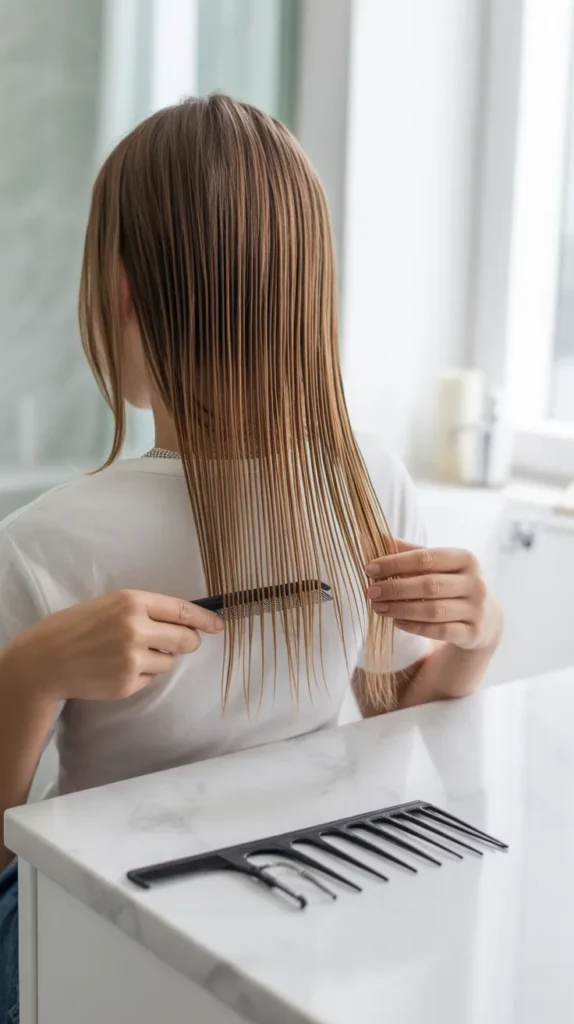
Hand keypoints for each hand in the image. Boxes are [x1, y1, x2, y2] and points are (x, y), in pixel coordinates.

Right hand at [4, 590, 223, 702]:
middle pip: (185, 639)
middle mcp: (135, 628)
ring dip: (159, 659)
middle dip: (189, 642)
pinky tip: (117, 668)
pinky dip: (142, 675)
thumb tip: (187, 624)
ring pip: (170, 661)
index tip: (219, 624)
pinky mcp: (128, 683)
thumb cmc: (80, 627)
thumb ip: (147, 611)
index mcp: (131, 601)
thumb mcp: (112, 605)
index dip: (205, 619)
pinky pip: (152, 679)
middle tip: (183, 642)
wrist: (47, 658)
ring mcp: (132, 658)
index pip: (182, 610)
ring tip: (129, 654)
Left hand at [366, 541, 501, 650]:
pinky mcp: (472, 633)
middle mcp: (475, 583)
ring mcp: (476, 609)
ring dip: (401, 609)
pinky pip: (439, 631)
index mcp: (465, 559)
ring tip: (378, 608)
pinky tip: (396, 622)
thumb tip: (378, 536)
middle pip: (429, 585)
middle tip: (371, 591)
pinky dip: (415, 627)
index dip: (395, 563)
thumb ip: (411, 552)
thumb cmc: (453, 583)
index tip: (370, 568)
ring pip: (433, 610)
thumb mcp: (440, 564)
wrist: (487, 618)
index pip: (426, 558)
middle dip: (395, 588)